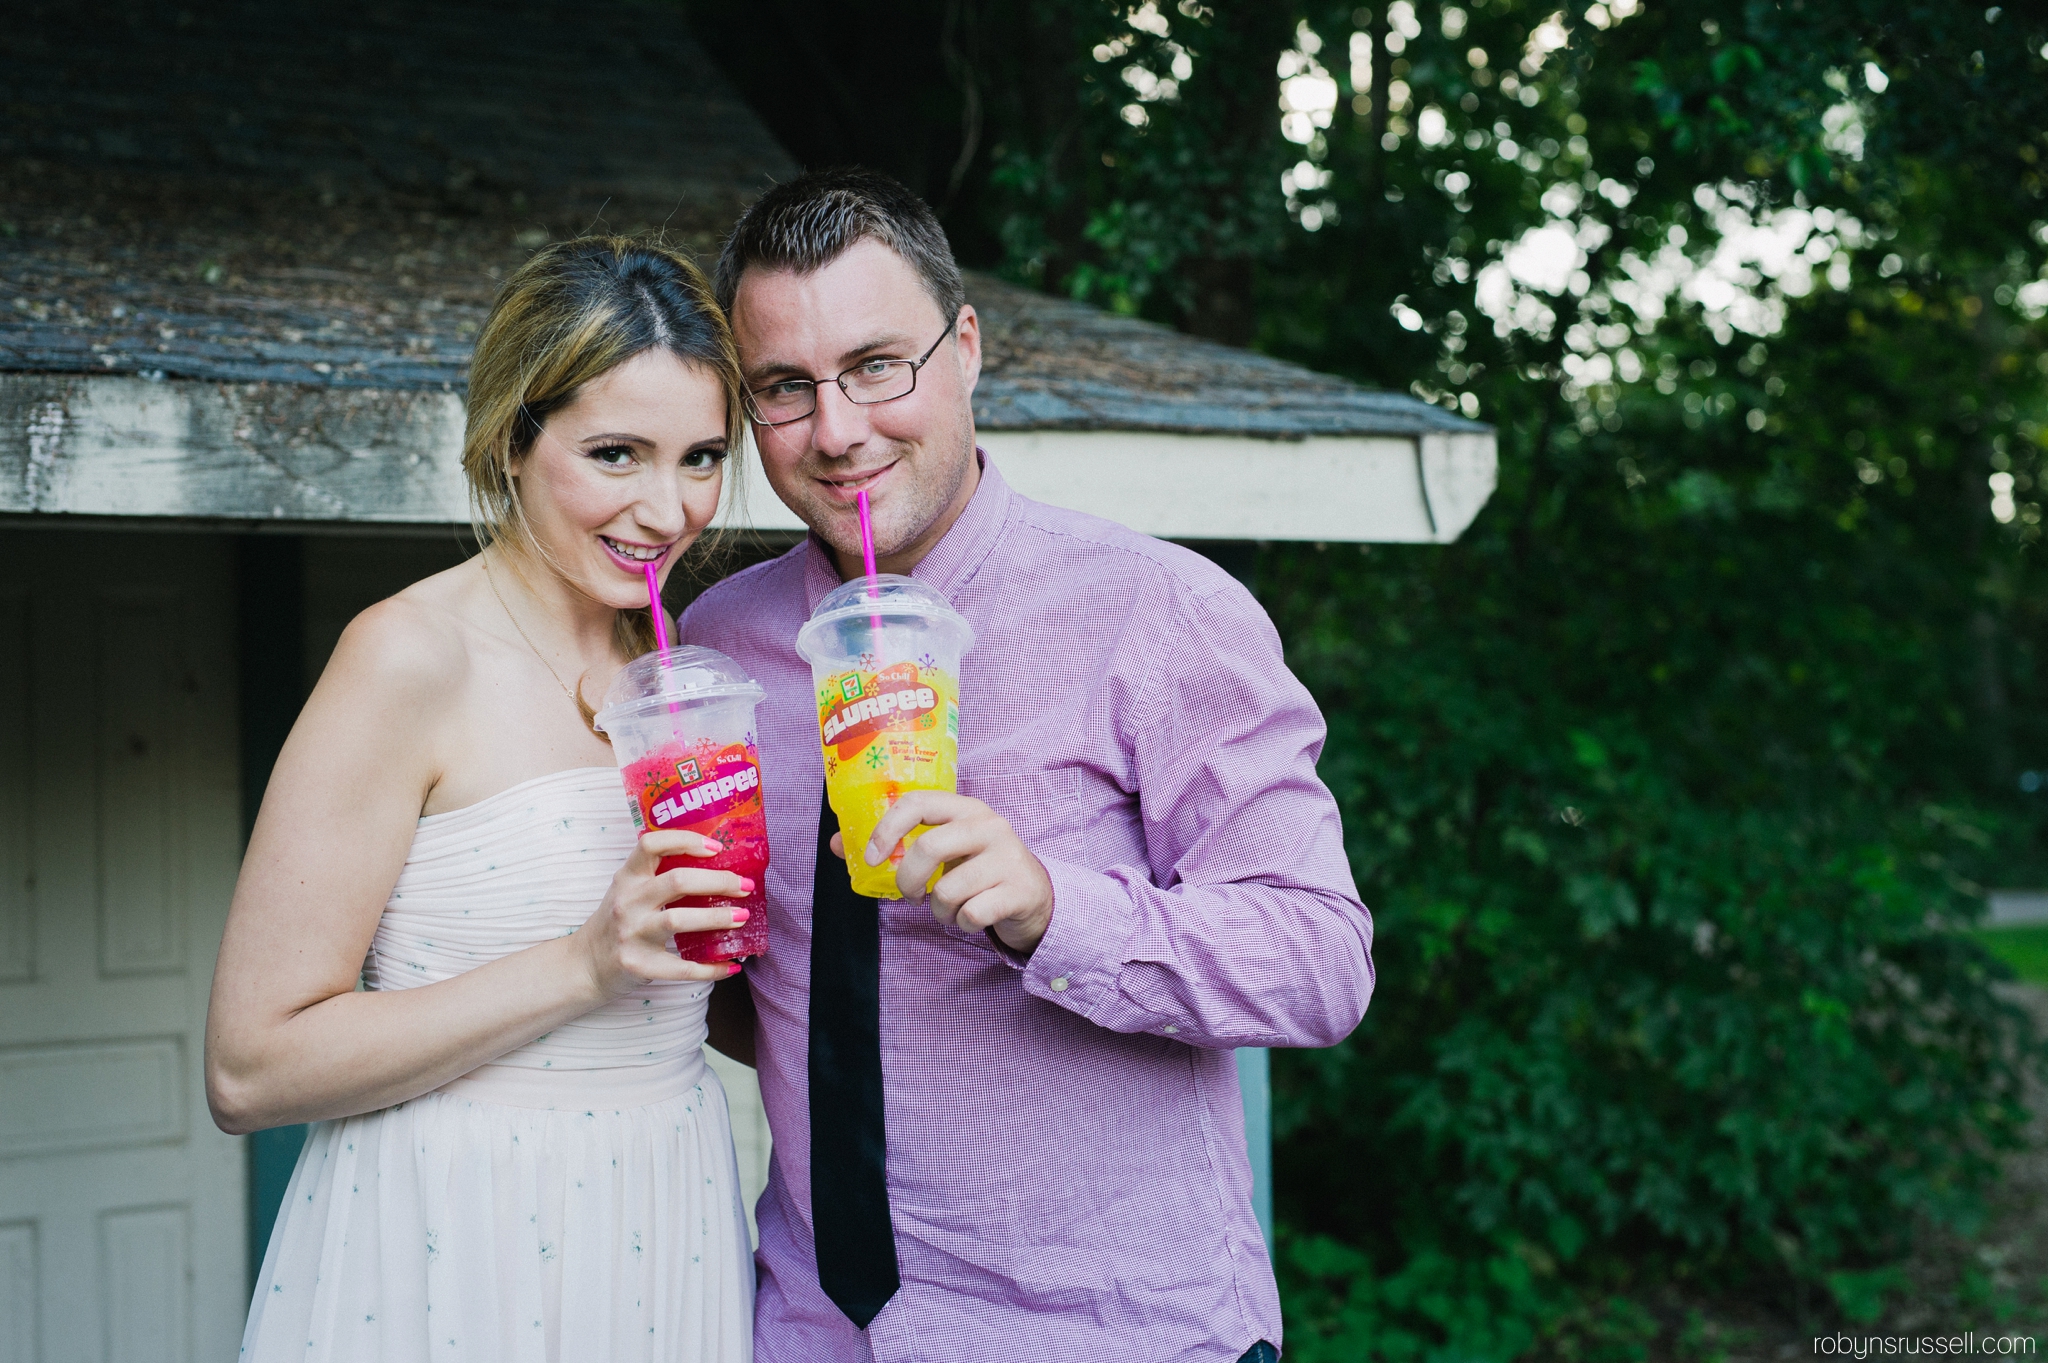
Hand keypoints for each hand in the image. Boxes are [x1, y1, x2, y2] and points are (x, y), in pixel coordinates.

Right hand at [577, 829, 750, 997]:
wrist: (585, 965)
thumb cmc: (618, 921)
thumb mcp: (629, 891)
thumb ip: (659, 876)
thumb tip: (719, 867)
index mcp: (627, 878)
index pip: (652, 844)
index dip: (686, 840)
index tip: (716, 848)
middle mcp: (628, 902)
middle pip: (677, 881)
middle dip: (719, 881)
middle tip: (745, 886)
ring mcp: (632, 934)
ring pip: (679, 920)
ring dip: (717, 918)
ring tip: (742, 917)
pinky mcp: (639, 966)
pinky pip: (682, 967)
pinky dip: (712, 968)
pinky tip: (731, 965)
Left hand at [831, 791, 1054, 955]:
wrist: (1036, 896)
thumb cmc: (978, 869)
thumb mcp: (943, 850)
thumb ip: (896, 845)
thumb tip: (836, 845)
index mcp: (964, 808)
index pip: (917, 802)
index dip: (887, 829)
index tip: (872, 858)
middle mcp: (988, 825)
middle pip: (929, 847)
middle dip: (908, 880)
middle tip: (910, 896)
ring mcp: (1007, 856)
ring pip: (949, 889)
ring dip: (939, 911)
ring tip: (949, 909)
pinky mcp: (1019, 889)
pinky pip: (972, 913)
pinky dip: (963, 924)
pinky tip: (971, 918)